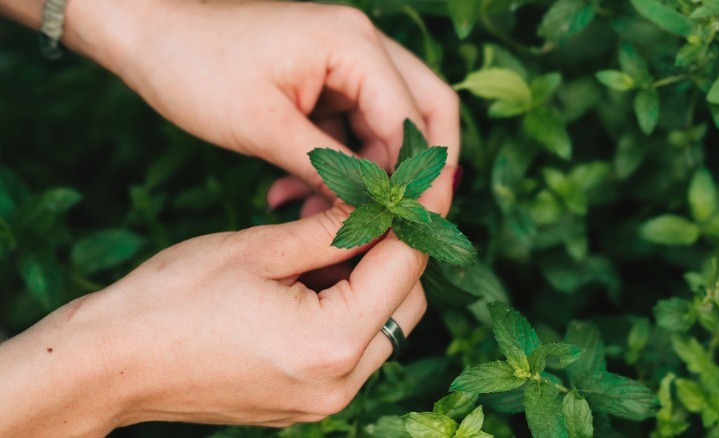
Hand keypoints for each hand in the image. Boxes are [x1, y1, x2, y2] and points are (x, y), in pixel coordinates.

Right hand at [0, 198, 454, 435]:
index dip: (415, 219)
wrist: (111, 363)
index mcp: (332, 342)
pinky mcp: (306, 403)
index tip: (418, 185)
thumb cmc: (172, 300)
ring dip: (371, 283)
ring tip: (326, 245)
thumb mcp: (259, 248)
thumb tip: (380, 204)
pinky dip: (347, 312)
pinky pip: (352, 351)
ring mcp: (323, 401)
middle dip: (395, 254)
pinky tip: (310, 281)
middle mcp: (340, 383)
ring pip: (384, 329)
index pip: (406, 269)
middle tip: (365, 211)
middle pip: (407, 304)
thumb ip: (333, 229)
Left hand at [62, 0, 459, 213]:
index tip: (410, 226)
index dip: (417, 179)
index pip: (414, 120)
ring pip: (388, 127)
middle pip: (425, 112)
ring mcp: (346, 61)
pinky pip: (352, 128)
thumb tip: (372, 212)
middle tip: (401, 221)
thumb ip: (328, 169)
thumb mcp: (264, 127)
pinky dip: (338, 164)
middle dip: (414, 171)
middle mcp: (362, 45)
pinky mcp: (325, 80)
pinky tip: (297, 194)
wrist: (149, 36)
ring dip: (366, 174)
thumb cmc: (195, 68)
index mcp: (354, 45)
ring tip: (320, 214)